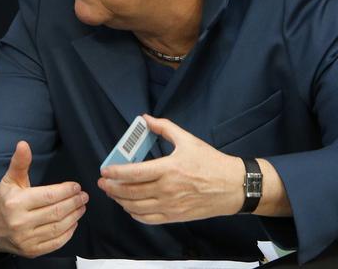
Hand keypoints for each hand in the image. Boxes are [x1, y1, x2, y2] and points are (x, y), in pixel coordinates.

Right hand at [0, 141, 88, 257]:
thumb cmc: (4, 199)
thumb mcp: (10, 179)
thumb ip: (20, 162)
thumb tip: (23, 145)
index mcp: (15, 203)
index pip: (48, 196)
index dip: (66, 191)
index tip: (76, 186)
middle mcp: (19, 222)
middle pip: (56, 212)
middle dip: (74, 203)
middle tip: (83, 196)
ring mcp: (26, 239)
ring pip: (58, 228)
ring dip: (74, 216)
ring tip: (81, 207)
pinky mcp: (31, 251)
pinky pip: (55, 242)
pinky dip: (68, 233)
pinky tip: (73, 222)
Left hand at [97, 115, 243, 223]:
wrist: (234, 187)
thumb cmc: (212, 163)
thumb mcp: (188, 140)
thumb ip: (164, 127)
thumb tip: (145, 119)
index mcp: (170, 169)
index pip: (134, 173)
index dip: (115, 173)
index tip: (105, 170)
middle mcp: (168, 190)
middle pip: (131, 192)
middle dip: (112, 187)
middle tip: (103, 182)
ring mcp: (171, 205)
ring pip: (137, 207)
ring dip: (120, 200)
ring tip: (112, 193)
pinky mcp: (176, 216)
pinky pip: (149, 219)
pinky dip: (134, 213)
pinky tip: (129, 206)